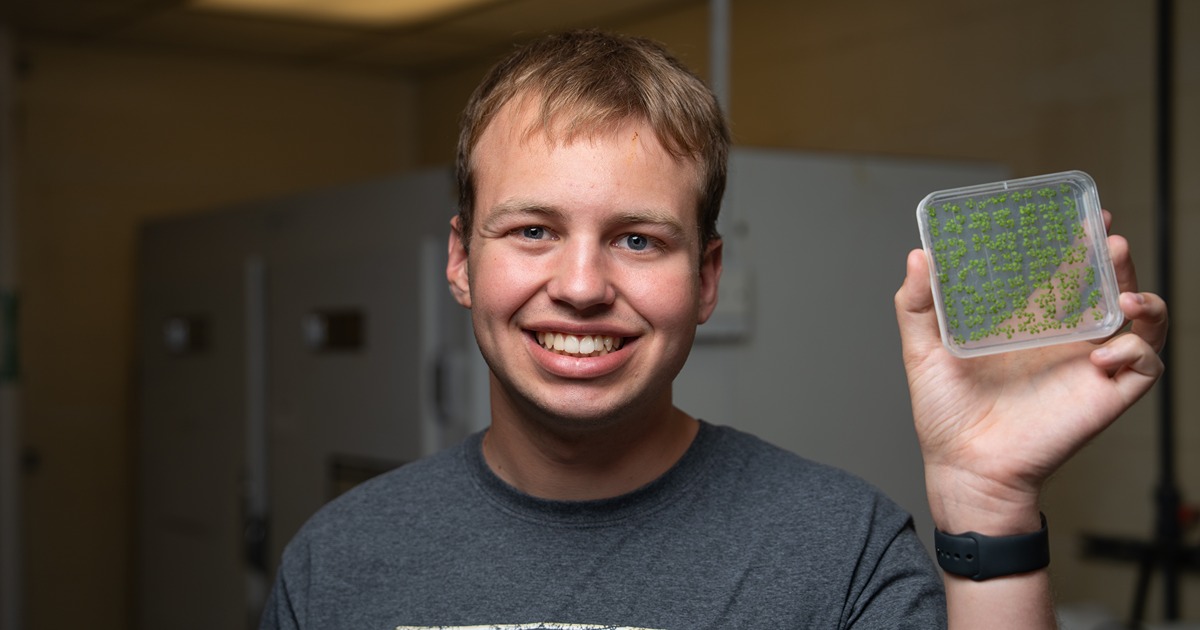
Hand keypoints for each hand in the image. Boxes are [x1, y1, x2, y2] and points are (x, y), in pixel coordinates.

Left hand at [894, 212, 1166, 533]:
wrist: (964, 467)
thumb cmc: (944, 415)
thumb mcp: (922, 350)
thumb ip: (916, 304)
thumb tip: (918, 254)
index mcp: (1028, 321)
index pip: (1062, 271)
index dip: (1076, 242)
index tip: (1080, 213)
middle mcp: (1063, 338)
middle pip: (1105, 285)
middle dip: (1114, 258)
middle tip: (1108, 237)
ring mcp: (1088, 365)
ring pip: (1137, 319)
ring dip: (1140, 297)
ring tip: (1122, 293)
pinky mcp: (1106, 395)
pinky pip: (1142, 365)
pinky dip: (1133, 351)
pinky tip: (1101, 353)